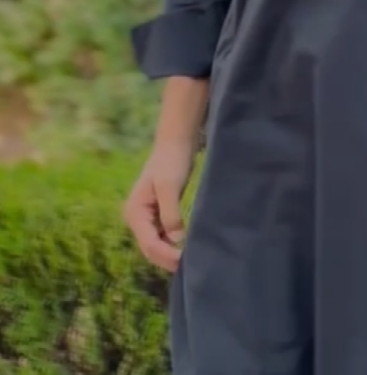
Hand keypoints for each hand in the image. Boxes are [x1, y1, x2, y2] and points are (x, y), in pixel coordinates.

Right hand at [123, 140, 195, 273]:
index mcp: (135, 212)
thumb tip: (176, 239)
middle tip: (188, 267)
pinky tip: (186, 248)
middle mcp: (137, 218)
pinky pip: (163, 235)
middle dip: (167, 259)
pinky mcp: (158, 213)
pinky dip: (172, 244)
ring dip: (170, 253)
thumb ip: (170, 214)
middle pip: (150, 248)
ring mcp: (146, 217)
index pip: (149, 244)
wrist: (176, 143)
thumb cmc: (171, 161)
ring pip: (156, 244)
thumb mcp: (170, 186)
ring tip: (188, 261)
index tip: (184, 261)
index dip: (166, 255)